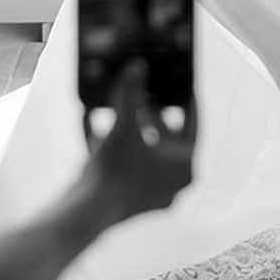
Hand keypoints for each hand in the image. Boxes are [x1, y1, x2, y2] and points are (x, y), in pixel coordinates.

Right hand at [82, 61, 196, 224]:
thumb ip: (130, 93)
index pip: (193, 125)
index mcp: (186, 166)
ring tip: (124, 110)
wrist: (86, 214)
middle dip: (156, 116)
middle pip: (172, 140)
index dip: (187, 102)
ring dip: (139, 132)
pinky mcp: (137, 203)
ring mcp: (157, 196)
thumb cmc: (113, 170)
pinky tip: (102, 129)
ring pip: (152, 154)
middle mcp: (176, 183)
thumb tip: (136, 65)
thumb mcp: (123, 125)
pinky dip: (125, 149)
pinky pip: (135, 168)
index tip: (184, 85)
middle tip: (148, 95)